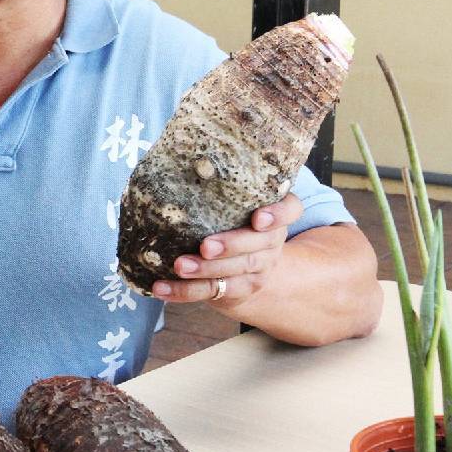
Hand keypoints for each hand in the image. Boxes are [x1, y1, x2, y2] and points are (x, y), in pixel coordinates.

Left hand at [150, 194, 302, 309]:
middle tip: (205, 246)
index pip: (291, 210)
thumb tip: (175, 159)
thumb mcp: (235, 203)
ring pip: (236, 271)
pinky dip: (184, 291)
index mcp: (276, 215)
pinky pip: (212, 292)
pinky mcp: (240, 290)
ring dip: (205, 270)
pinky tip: (161, 287)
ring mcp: (259, 269)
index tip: (257, 218)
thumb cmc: (232, 220)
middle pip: (259, 245)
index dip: (278, 215)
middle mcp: (272, 242)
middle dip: (231, 245)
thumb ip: (220, 189)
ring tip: (179, 266)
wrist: (247, 268)